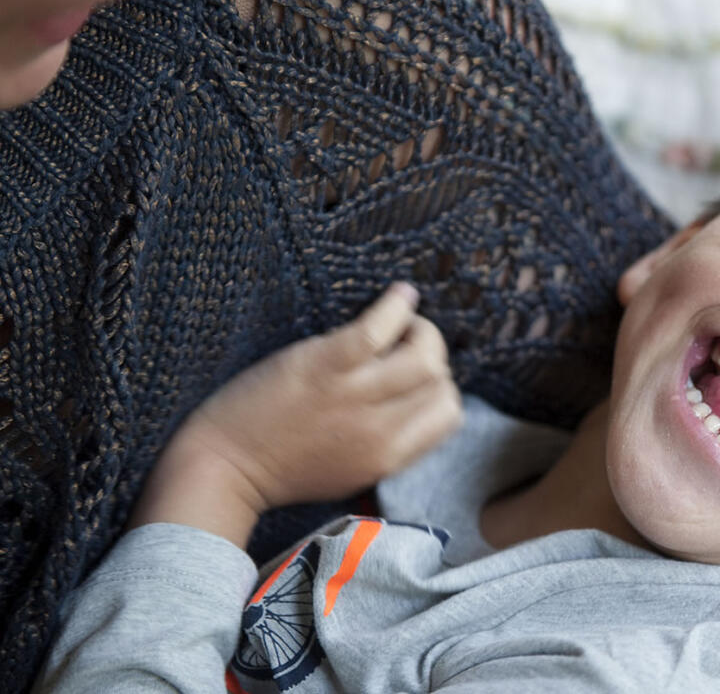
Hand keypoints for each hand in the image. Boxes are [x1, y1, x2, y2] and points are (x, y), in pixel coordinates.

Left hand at [128, 283, 462, 545]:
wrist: (222, 469)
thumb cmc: (281, 469)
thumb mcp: (351, 470)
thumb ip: (390, 443)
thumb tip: (417, 405)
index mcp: (389, 457)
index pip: (450, 415)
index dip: (440, 389)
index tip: (418, 377)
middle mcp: (380, 429)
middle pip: (440, 381)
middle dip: (432, 356)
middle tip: (407, 345)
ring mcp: (355, 395)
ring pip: (424, 353)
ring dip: (419, 331)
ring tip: (400, 323)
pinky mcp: (326, 365)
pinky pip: (380, 327)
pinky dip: (396, 306)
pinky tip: (398, 296)